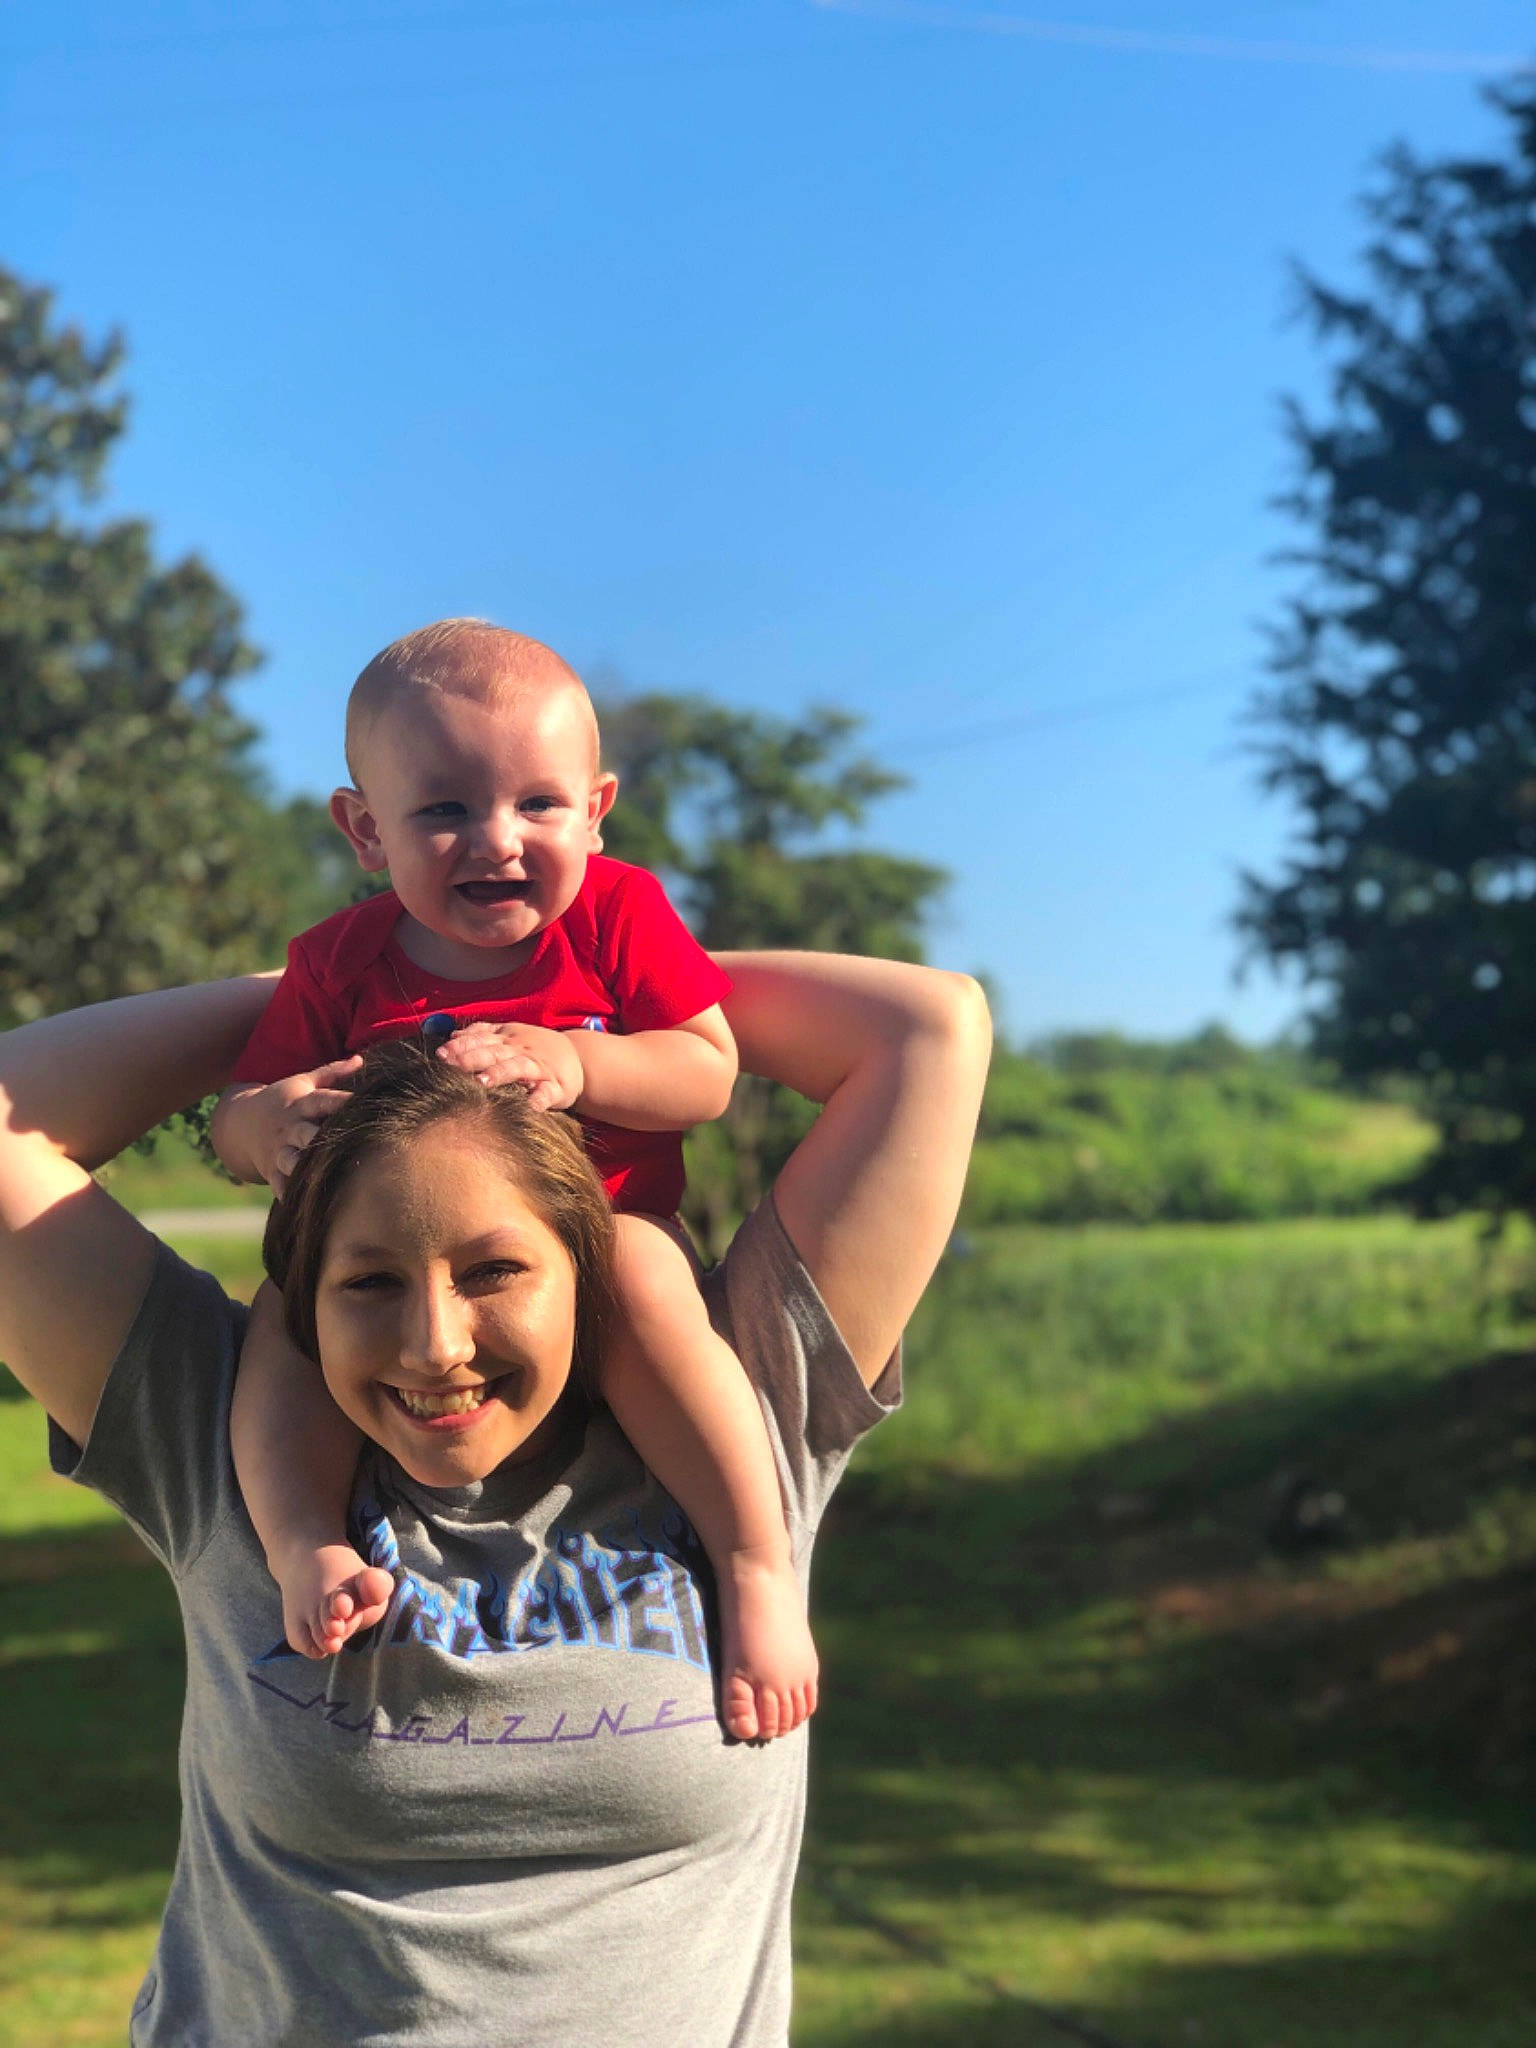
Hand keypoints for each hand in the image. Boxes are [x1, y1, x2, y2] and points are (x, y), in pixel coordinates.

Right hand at [210, 1057, 363, 1195]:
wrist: (239, 1123)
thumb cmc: (282, 1100)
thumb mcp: (302, 1082)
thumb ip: (332, 1072)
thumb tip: (361, 1059)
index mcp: (299, 1104)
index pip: (323, 1100)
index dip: (341, 1101)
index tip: (361, 1104)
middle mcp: (289, 1128)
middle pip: (306, 1134)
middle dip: (321, 1140)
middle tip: (342, 1145)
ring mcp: (278, 1150)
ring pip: (291, 1162)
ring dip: (305, 1170)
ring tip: (322, 1179)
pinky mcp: (271, 1170)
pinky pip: (280, 1185)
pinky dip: (291, 1195)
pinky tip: (306, 1206)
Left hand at [433, 1021, 584, 1110]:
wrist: (580, 1058)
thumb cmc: (538, 1048)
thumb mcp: (512, 1034)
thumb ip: (483, 1033)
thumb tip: (452, 1035)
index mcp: (508, 1039)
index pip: (481, 1039)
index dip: (462, 1046)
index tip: (441, 1054)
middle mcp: (520, 1051)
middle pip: (494, 1052)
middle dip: (472, 1058)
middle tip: (451, 1065)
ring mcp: (538, 1069)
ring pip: (517, 1068)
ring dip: (500, 1074)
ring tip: (482, 1082)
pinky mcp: (556, 1088)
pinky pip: (546, 1094)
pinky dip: (538, 1100)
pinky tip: (529, 1107)